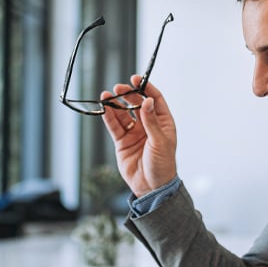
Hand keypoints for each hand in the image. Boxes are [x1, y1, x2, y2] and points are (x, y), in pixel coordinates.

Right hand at [101, 75, 176, 196]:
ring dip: (116, 105)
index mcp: (163, 123)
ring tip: (107, 96)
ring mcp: (135, 133)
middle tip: (118, 88)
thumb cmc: (163, 166)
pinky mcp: (123, 142)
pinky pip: (115, 126)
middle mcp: (148, 126)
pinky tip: (104, 108)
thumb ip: (151, 122)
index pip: (155, 100)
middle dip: (127, 95)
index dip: (146, 88)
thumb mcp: (160, 142)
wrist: (152, 187)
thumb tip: (147, 101)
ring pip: (123, 114)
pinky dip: (109, 117)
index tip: (136, 79)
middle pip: (136, 104)